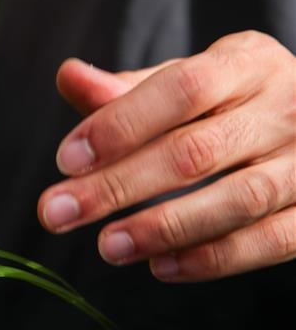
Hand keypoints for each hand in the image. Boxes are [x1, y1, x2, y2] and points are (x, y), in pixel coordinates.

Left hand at [39, 31, 294, 280]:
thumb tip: (67, 75)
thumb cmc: (230, 101)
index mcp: (246, 63)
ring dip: (164, 228)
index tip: (66, 160)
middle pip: (196, 151)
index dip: (121, 125)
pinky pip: (273, 240)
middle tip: (57, 213)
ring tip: (107, 246)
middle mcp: (287, 106)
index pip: (182, 89)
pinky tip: (160, 266)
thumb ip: (125, 90)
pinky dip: (214, 258)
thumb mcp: (185, 82)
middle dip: (119, 186)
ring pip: (239, 199)